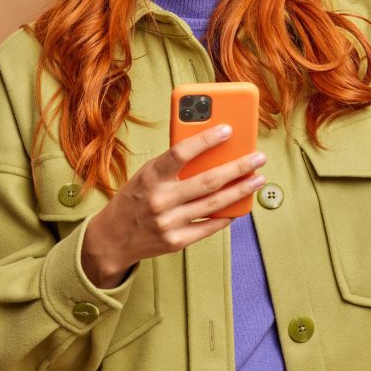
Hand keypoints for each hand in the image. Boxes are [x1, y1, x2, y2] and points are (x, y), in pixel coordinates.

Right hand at [81, 124, 267, 287]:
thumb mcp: (146, 174)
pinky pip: (209, 227)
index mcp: (150, 176)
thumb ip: (173, 165)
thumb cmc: (135, 198)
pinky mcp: (176, 241)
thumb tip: (211, 150)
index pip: (181, 152)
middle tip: (258, 158)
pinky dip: (227, 215)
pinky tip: (240, 204)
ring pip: (214, 204)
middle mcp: (160, 200)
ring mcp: (168, 223)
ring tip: (258, 179)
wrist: (111, 238)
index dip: (206, 139)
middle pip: (208, 181)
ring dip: (240, 190)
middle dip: (238, 167)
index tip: (228, 129)